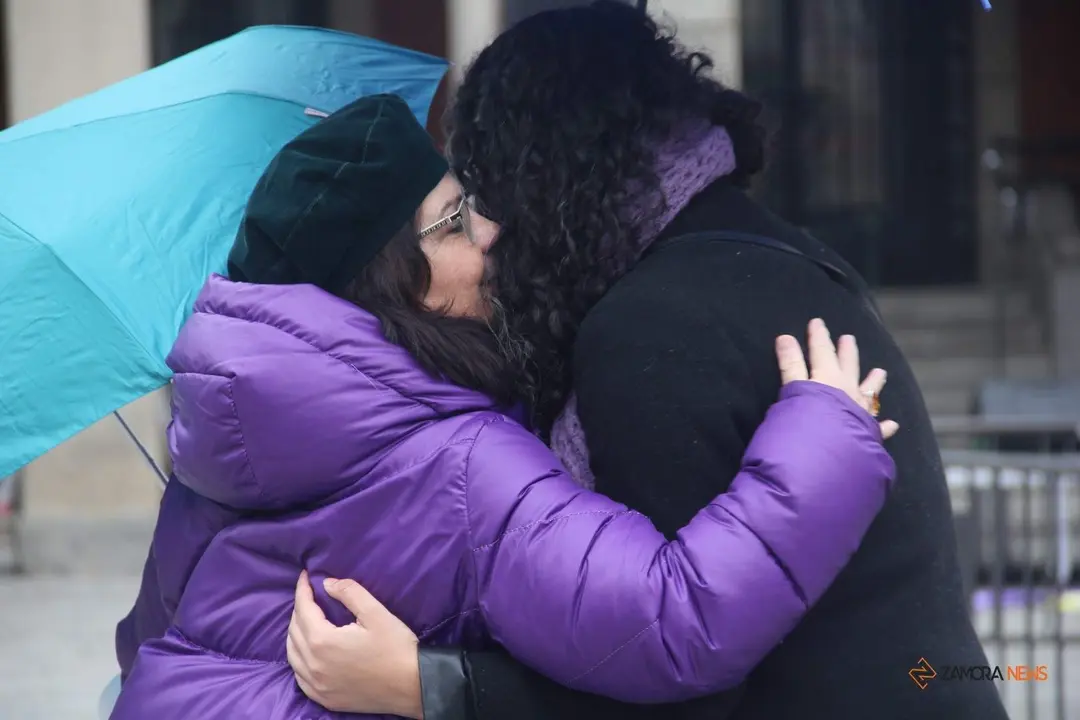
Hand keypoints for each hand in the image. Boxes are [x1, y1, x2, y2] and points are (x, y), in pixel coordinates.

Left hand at [287, 571, 422, 717]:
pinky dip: (298, 660)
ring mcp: (317, 685)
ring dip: (296, 633)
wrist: (412, 686)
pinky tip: (307, 652)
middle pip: (294, 631)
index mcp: (323, 641)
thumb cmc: (396, 647)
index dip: (302, 589)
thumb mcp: (376, 613)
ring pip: (292, 655)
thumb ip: (350, 593)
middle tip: (310, 595)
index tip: (305, 575)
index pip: (303, 610)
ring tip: (307, 619)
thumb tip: (327, 584)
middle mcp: (313, 665)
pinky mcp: (324, 698)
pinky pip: (299, 677)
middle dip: (299, 609)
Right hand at [776, 318, 898, 438]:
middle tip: (848, 339)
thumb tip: (784, 337)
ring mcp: (860, 413)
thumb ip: (790, 365)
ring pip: (869, 392)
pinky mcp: (867, 435)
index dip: (817, 336)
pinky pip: (879, 429)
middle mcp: (847, 392)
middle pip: (847, 366)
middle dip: (846, 352)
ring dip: (873, 382)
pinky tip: (892, 424)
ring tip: (879, 372)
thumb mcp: (792, 390)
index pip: (820, 352)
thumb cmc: (804, 424)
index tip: (816, 322)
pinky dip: (885, 426)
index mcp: (827, 379)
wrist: (826, 458)